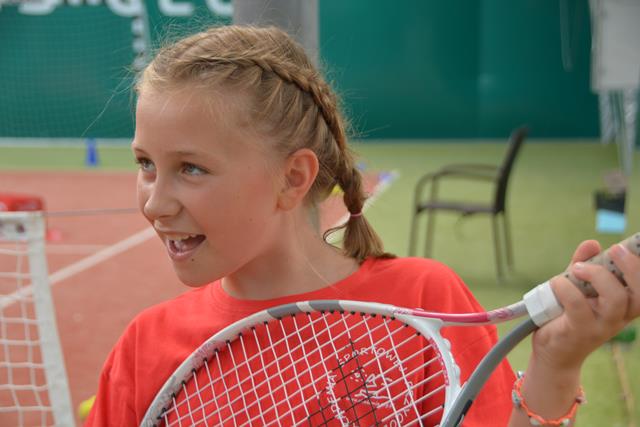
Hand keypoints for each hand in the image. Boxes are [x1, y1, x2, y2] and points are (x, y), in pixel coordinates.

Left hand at [532, 239, 639, 370]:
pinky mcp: (579, 331)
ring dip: (598, 276)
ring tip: (578, 268)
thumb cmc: (567, 315)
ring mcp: (601, 326)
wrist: (552, 351)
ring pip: (615, 300)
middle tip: (614, 249)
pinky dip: (566, 288)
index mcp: (624, 306)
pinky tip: (556, 283)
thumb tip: (592, 243)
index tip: (629, 247)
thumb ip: (584, 265)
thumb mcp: (576, 286)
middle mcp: (618, 317)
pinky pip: (578, 306)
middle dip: (632, 268)